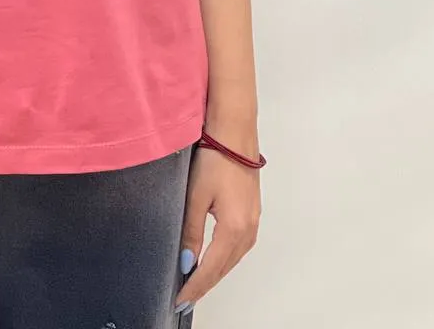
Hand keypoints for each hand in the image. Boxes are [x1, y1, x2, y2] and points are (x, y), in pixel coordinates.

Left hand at [175, 142, 260, 310]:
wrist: (234, 133)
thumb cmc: (216, 157)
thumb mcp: (196, 196)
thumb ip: (191, 232)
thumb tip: (186, 261)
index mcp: (234, 228)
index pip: (210, 269)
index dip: (194, 287)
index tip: (180, 299)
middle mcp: (248, 229)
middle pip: (224, 268)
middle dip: (204, 285)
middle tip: (185, 298)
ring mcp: (253, 222)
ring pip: (233, 260)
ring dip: (215, 274)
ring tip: (196, 284)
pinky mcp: (252, 213)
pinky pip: (239, 247)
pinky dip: (224, 259)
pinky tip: (214, 261)